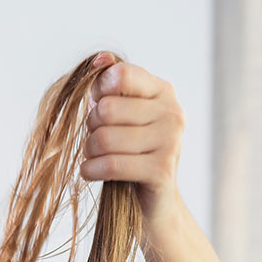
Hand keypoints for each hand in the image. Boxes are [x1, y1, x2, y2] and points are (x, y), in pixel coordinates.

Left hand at [81, 53, 184, 225]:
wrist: (152, 203)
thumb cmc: (129, 152)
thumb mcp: (120, 114)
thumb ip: (109, 85)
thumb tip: (100, 59)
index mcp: (163, 91)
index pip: (120, 75)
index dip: (98, 92)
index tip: (98, 107)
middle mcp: (172, 112)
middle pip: (107, 109)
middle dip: (91, 127)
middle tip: (95, 139)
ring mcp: (171, 141)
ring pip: (105, 138)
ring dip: (89, 151)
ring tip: (93, 157)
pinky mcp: (162, 170)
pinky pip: (111, 163)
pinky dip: (91, 169)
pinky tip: (89, 172)